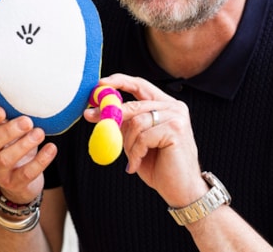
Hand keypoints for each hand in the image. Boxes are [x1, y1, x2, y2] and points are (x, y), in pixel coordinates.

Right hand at [0, 106, 56, 204]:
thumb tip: (20, 99)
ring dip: (24, 145)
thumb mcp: (9, 133)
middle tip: (27, 121)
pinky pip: (26, 173)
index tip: (1, 110)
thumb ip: (9, 119)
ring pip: (5, 159)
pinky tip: (51, 148)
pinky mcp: (13, 184)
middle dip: (9, 131)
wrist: (19, 183)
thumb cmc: (13, 148)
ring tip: (39, 133)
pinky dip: (40, 160)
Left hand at [83, 73, 206, 206]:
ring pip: (136, 122)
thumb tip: (95, 110)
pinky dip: (135, 153)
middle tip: (91, 117)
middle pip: (134, 104)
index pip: (140, 85)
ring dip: (127, 143)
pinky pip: (143, 137)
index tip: (99, 84)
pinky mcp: (176, 130)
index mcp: (165, 105)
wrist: (182, 191)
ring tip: (132, 159)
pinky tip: (135, 165)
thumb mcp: (135, 141)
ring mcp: (176, 117)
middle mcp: (173, 107)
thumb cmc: (159, 167)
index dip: (119, 81)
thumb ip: (123, 124)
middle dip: (110, 112)